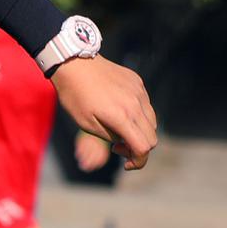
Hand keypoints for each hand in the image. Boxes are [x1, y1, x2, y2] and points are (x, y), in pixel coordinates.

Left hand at [53, 55, 157, 169]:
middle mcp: (136, 104)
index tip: (124, 163)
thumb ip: (112, 137)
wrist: (74, 64)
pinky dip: (138, 115)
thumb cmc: (75, 97)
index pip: (143, 147)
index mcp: (122, 117)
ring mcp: (139, 92)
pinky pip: (146, 105)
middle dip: (139, 148)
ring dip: (140, 132)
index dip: (138, 161)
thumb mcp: (87, 124)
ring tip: (119, 129)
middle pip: (152, 137)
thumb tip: (128, 144)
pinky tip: (119, 111)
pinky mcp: (138, 83)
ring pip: (152, 122)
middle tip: (118, 147)